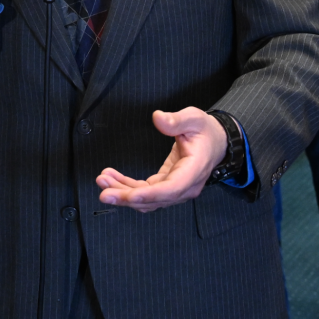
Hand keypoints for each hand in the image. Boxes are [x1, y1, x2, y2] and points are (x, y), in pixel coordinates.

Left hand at [94, 107, 226, 211]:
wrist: (216, 142)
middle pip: (155, 200)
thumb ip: (176, 120)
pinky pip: (145, 193)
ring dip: (123, 193)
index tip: (129, 195)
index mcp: (194, 171)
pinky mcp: (166, 187)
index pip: (172, 189)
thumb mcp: (194, 119)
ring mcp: (176, 189)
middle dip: (127, 197)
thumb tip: (158, 118)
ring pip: (147, 200)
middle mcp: (186, 186)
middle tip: (104, 190)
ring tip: (102, 180)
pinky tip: (112, 178)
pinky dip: (128, 188)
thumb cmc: (205, 131)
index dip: (150, 194)